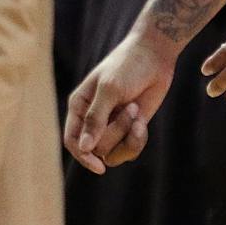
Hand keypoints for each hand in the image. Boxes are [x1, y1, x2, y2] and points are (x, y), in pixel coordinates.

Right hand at [65, 34, 171, 173]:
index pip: (71, 141)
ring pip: (113, 153)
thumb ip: (95, 119)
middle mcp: (92, 120)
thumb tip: (84, 148)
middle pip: (97, 148)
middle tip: (131, 108)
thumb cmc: (126, 67)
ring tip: (135, 111)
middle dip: (117, 132)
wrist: (154, 58)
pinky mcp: (128, 130)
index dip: (82, 157)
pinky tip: (142, 121)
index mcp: (79, 107)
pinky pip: (129, 150)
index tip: (100, 167)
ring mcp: (110, 127)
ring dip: (127, 136)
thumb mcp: (109, 90)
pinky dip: (138, 138)